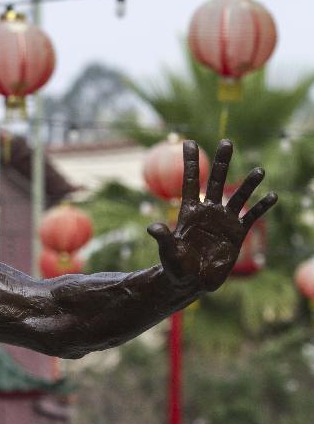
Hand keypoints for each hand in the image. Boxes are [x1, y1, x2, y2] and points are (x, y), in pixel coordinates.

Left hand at [147, 139, 276, 291]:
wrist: (191, 282)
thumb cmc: (175, 266)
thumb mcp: (168, 251)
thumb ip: (163, 238)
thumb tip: (152, 227)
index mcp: (189, 212)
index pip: (190, 181)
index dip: (190, 163)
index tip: (189, 142)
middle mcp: (208, 211)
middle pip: (216, 181)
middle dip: (221, 162)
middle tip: (226, 142)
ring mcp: (224, 221)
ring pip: (238, 197)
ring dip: (248, 184)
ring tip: (259, 170)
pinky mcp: (237, 234)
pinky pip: (251, 217)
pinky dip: (261, 206)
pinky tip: (272, 195)